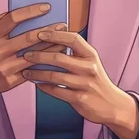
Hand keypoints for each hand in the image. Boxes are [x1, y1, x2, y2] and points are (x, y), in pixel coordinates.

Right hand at [0, 3, 66, 124]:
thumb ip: (3, 21)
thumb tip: (26, 10)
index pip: (13, 18)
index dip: (31, 11)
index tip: (46, 7)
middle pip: (28, 38)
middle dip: (49, 30)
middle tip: (62, 25)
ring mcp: (4, 67)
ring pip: (34, 56)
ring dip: (52, 48)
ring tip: (63, 41)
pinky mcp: (10, 81)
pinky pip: (32, 71)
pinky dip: (45, 64)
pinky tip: (55, 58)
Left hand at [22, 29, 138, 138]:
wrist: (112, 105)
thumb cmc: (96, 81)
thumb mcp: (91, 63)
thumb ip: (75, 52)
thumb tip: (51, 38)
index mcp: (91, 55)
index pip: (73, 39)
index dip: (55, 35)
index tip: (40, 33)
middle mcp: (89, 68)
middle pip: (59, 57)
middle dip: (39, 55)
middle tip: (25, 54)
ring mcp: (85, 84)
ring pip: (54, 76)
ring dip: (37, 73)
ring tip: (26, 71)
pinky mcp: (80, 99)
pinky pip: (56, 91)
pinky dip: (44, 86)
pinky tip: (37, 83)